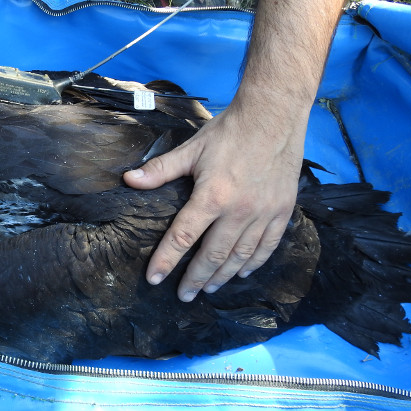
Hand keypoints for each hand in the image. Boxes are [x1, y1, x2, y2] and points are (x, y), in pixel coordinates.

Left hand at [124, 100, 306, 301]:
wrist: (274, 115)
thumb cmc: (230, 131)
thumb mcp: (191, 148)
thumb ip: (160, 169)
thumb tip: (128, 180)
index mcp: (212, 196)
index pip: (182, 237)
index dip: (166, 260)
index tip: (154, 279)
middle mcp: (239, 211)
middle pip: (213, 255)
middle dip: (196, 278)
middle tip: (184, 295)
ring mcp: (264, 213)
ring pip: (240, 255)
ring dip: (223, 275)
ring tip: (208, 287)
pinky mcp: (282, 210)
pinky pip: (267, 246)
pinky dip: (254, 263)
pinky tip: (243, 272)